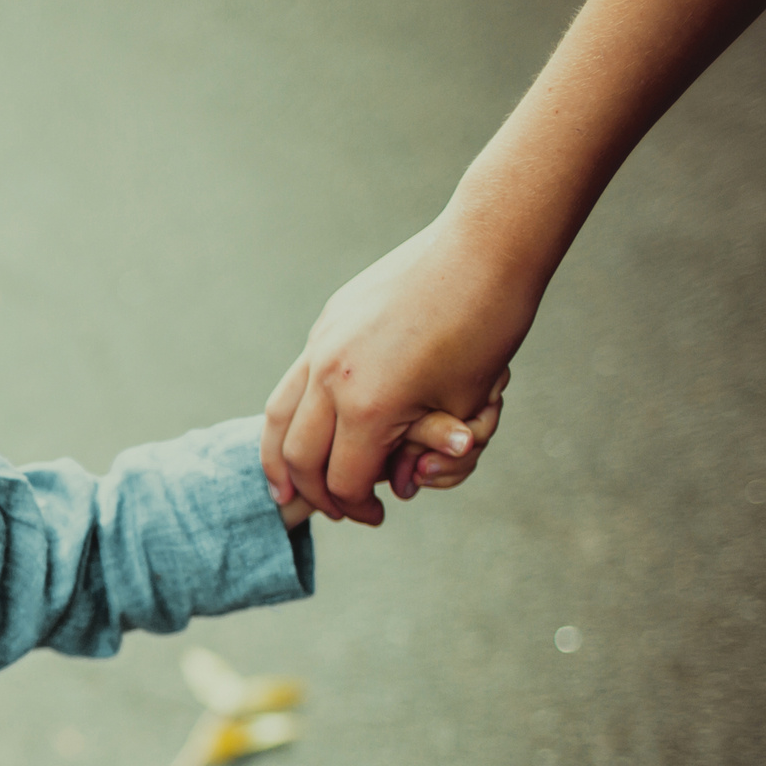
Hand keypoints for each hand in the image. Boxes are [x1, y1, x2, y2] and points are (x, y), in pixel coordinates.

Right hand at [262, 215, 539, 523]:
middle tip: (335, 511)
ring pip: (279, 418)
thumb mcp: (468, 404)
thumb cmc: (487, 328)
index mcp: (370, 408)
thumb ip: (427, 449)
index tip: (376, 517)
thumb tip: (402, 479)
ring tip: (283, 488)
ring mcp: (322, 348)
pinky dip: (290, 417)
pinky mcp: (326, 325)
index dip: (359, 506)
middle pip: (301, 457)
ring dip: (278, 460)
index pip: (346, 479)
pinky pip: (293, 382)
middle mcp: (332, 379)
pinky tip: (301, 429)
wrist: (483, 249)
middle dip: (314, 494)